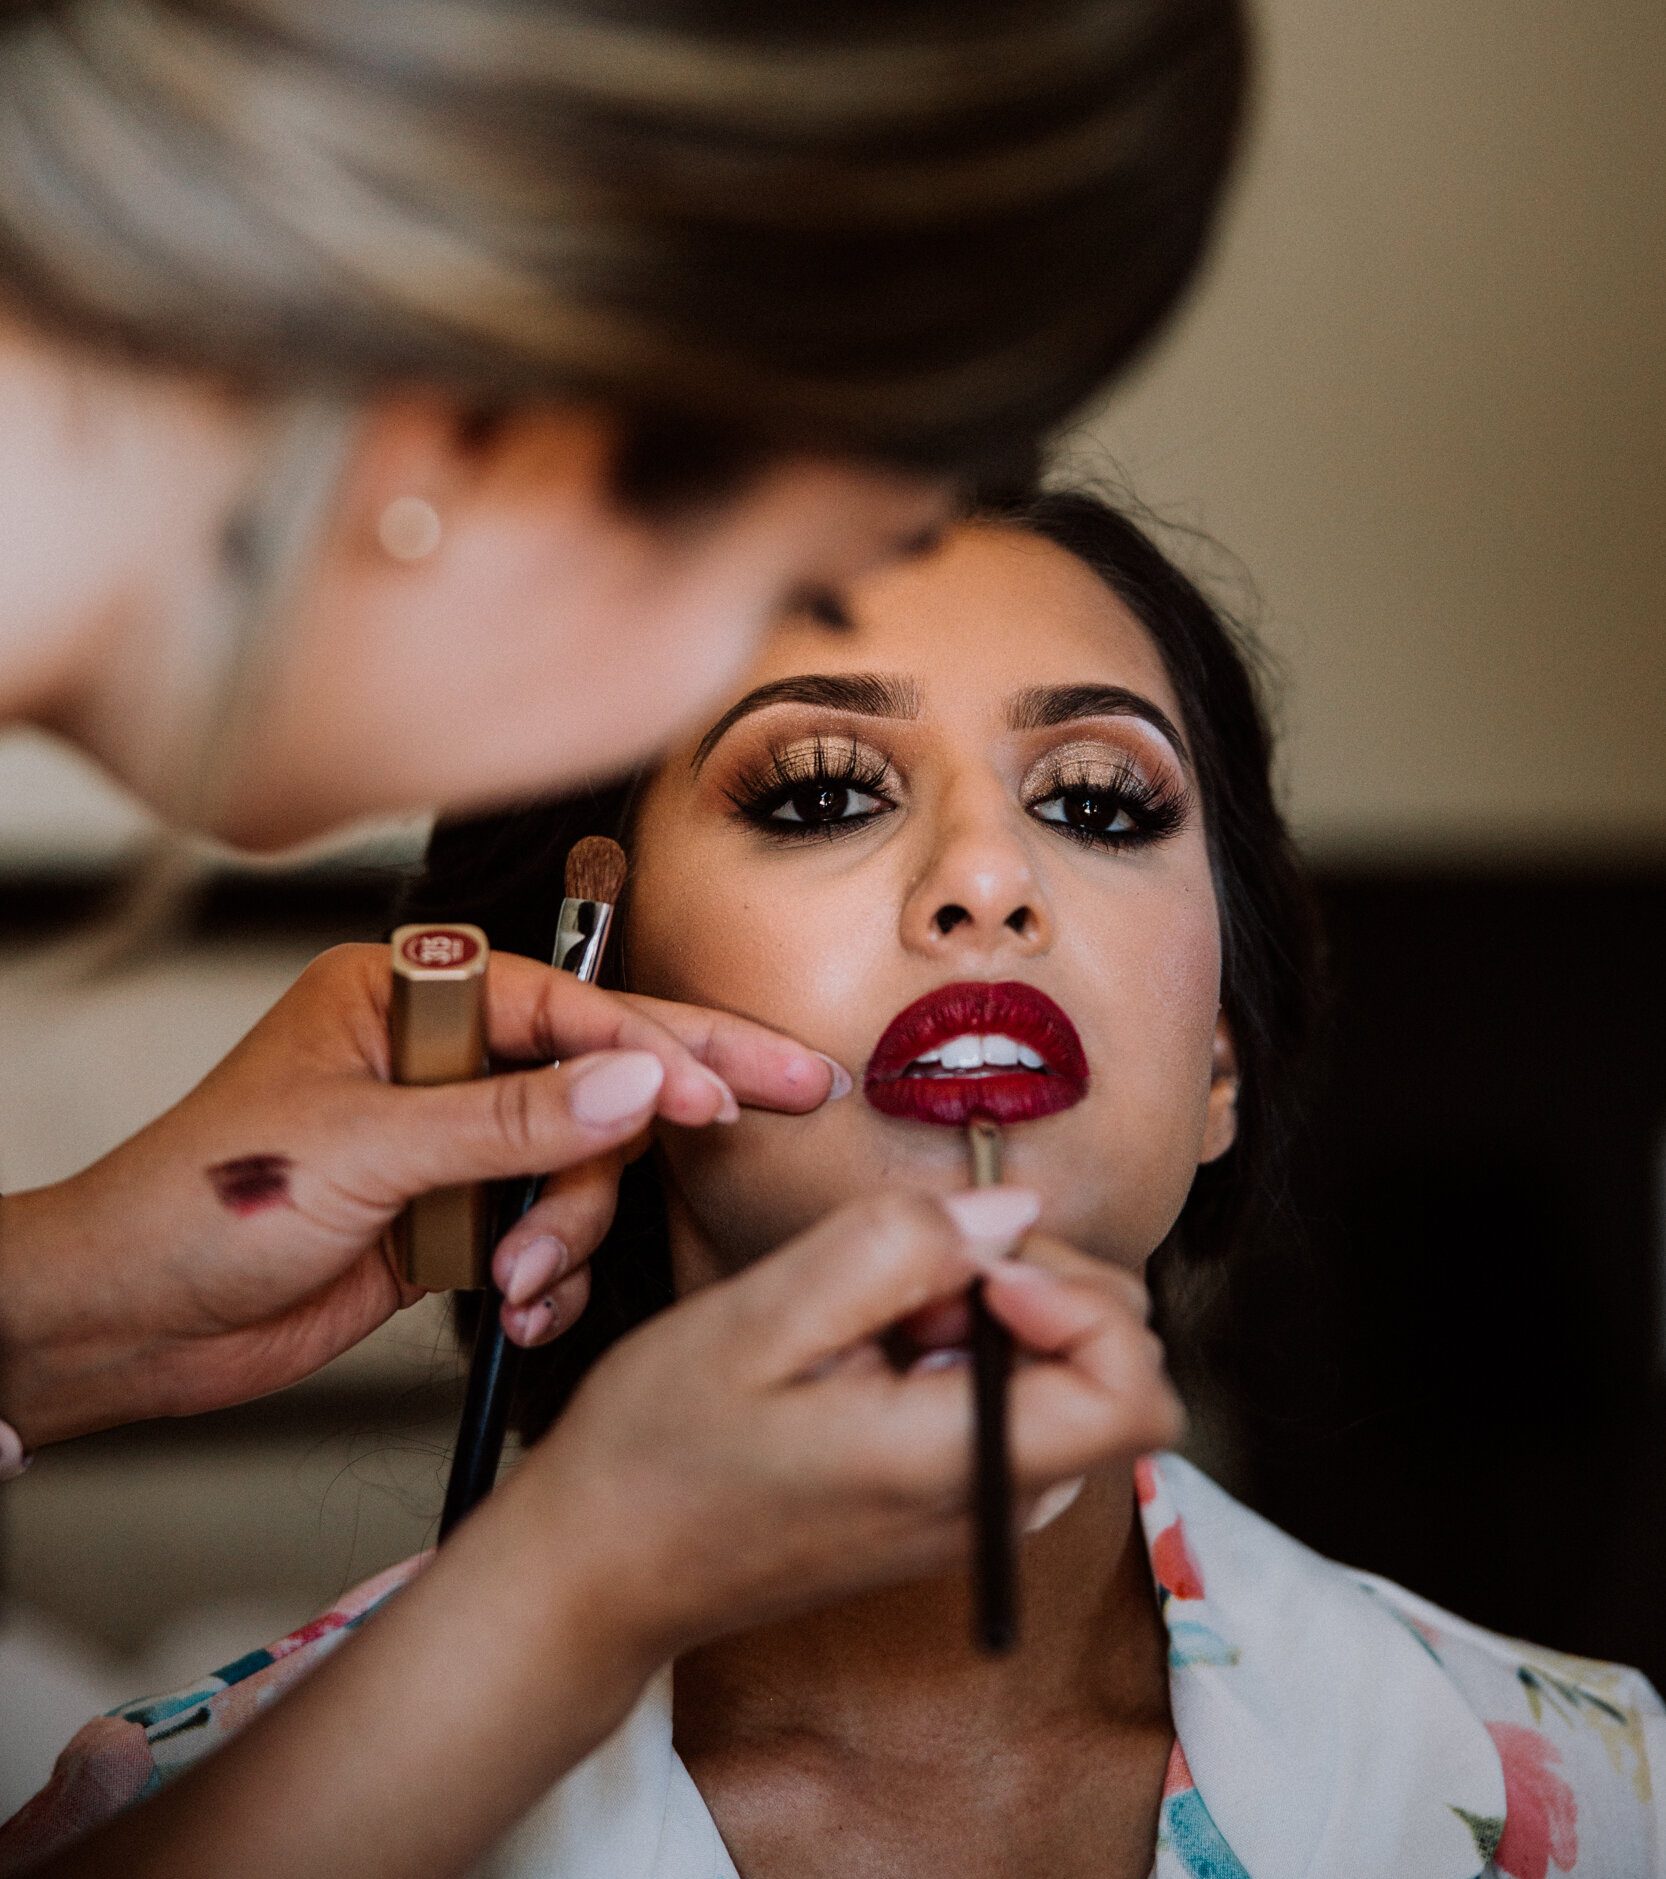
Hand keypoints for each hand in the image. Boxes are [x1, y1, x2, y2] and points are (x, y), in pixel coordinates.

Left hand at [0, 944, 840, 1445]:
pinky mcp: (456, 1212)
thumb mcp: (364, 1150)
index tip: (720, 1094)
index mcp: (403, 997)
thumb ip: (511, 1119)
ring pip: (581, 1162)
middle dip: (676, 1097)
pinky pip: (548, 1225)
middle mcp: (439, 1056)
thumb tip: (635, 1086)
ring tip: (519, 1274)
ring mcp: (453, 1137)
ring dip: (569, 1225)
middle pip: (596, 1065)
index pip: (564, 1006)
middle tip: (790, 1092)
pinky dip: (548, 1268)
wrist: (131, 1324)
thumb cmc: (198, 1204)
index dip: (651, 1048)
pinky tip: (516, 1303)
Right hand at [510, 1190, 1182, 1660]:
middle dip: (1033, 1284)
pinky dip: (962, 1349)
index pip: (1133, 1390)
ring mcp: (977, 1513)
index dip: (1082, 1296)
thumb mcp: (758, 1319)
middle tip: (912, 1273)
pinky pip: (1009, 1401)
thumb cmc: (657, 1453)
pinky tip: (869, 1349)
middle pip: (1112, 1365)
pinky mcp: (951, 1504)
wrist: (598, 1574)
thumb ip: (894, 1252)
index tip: (981, 1263)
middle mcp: (992, 1507)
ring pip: (1062, 1374)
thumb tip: (1013, 1214)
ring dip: (989, 1312)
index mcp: (955, 1471)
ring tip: (870, 1315)